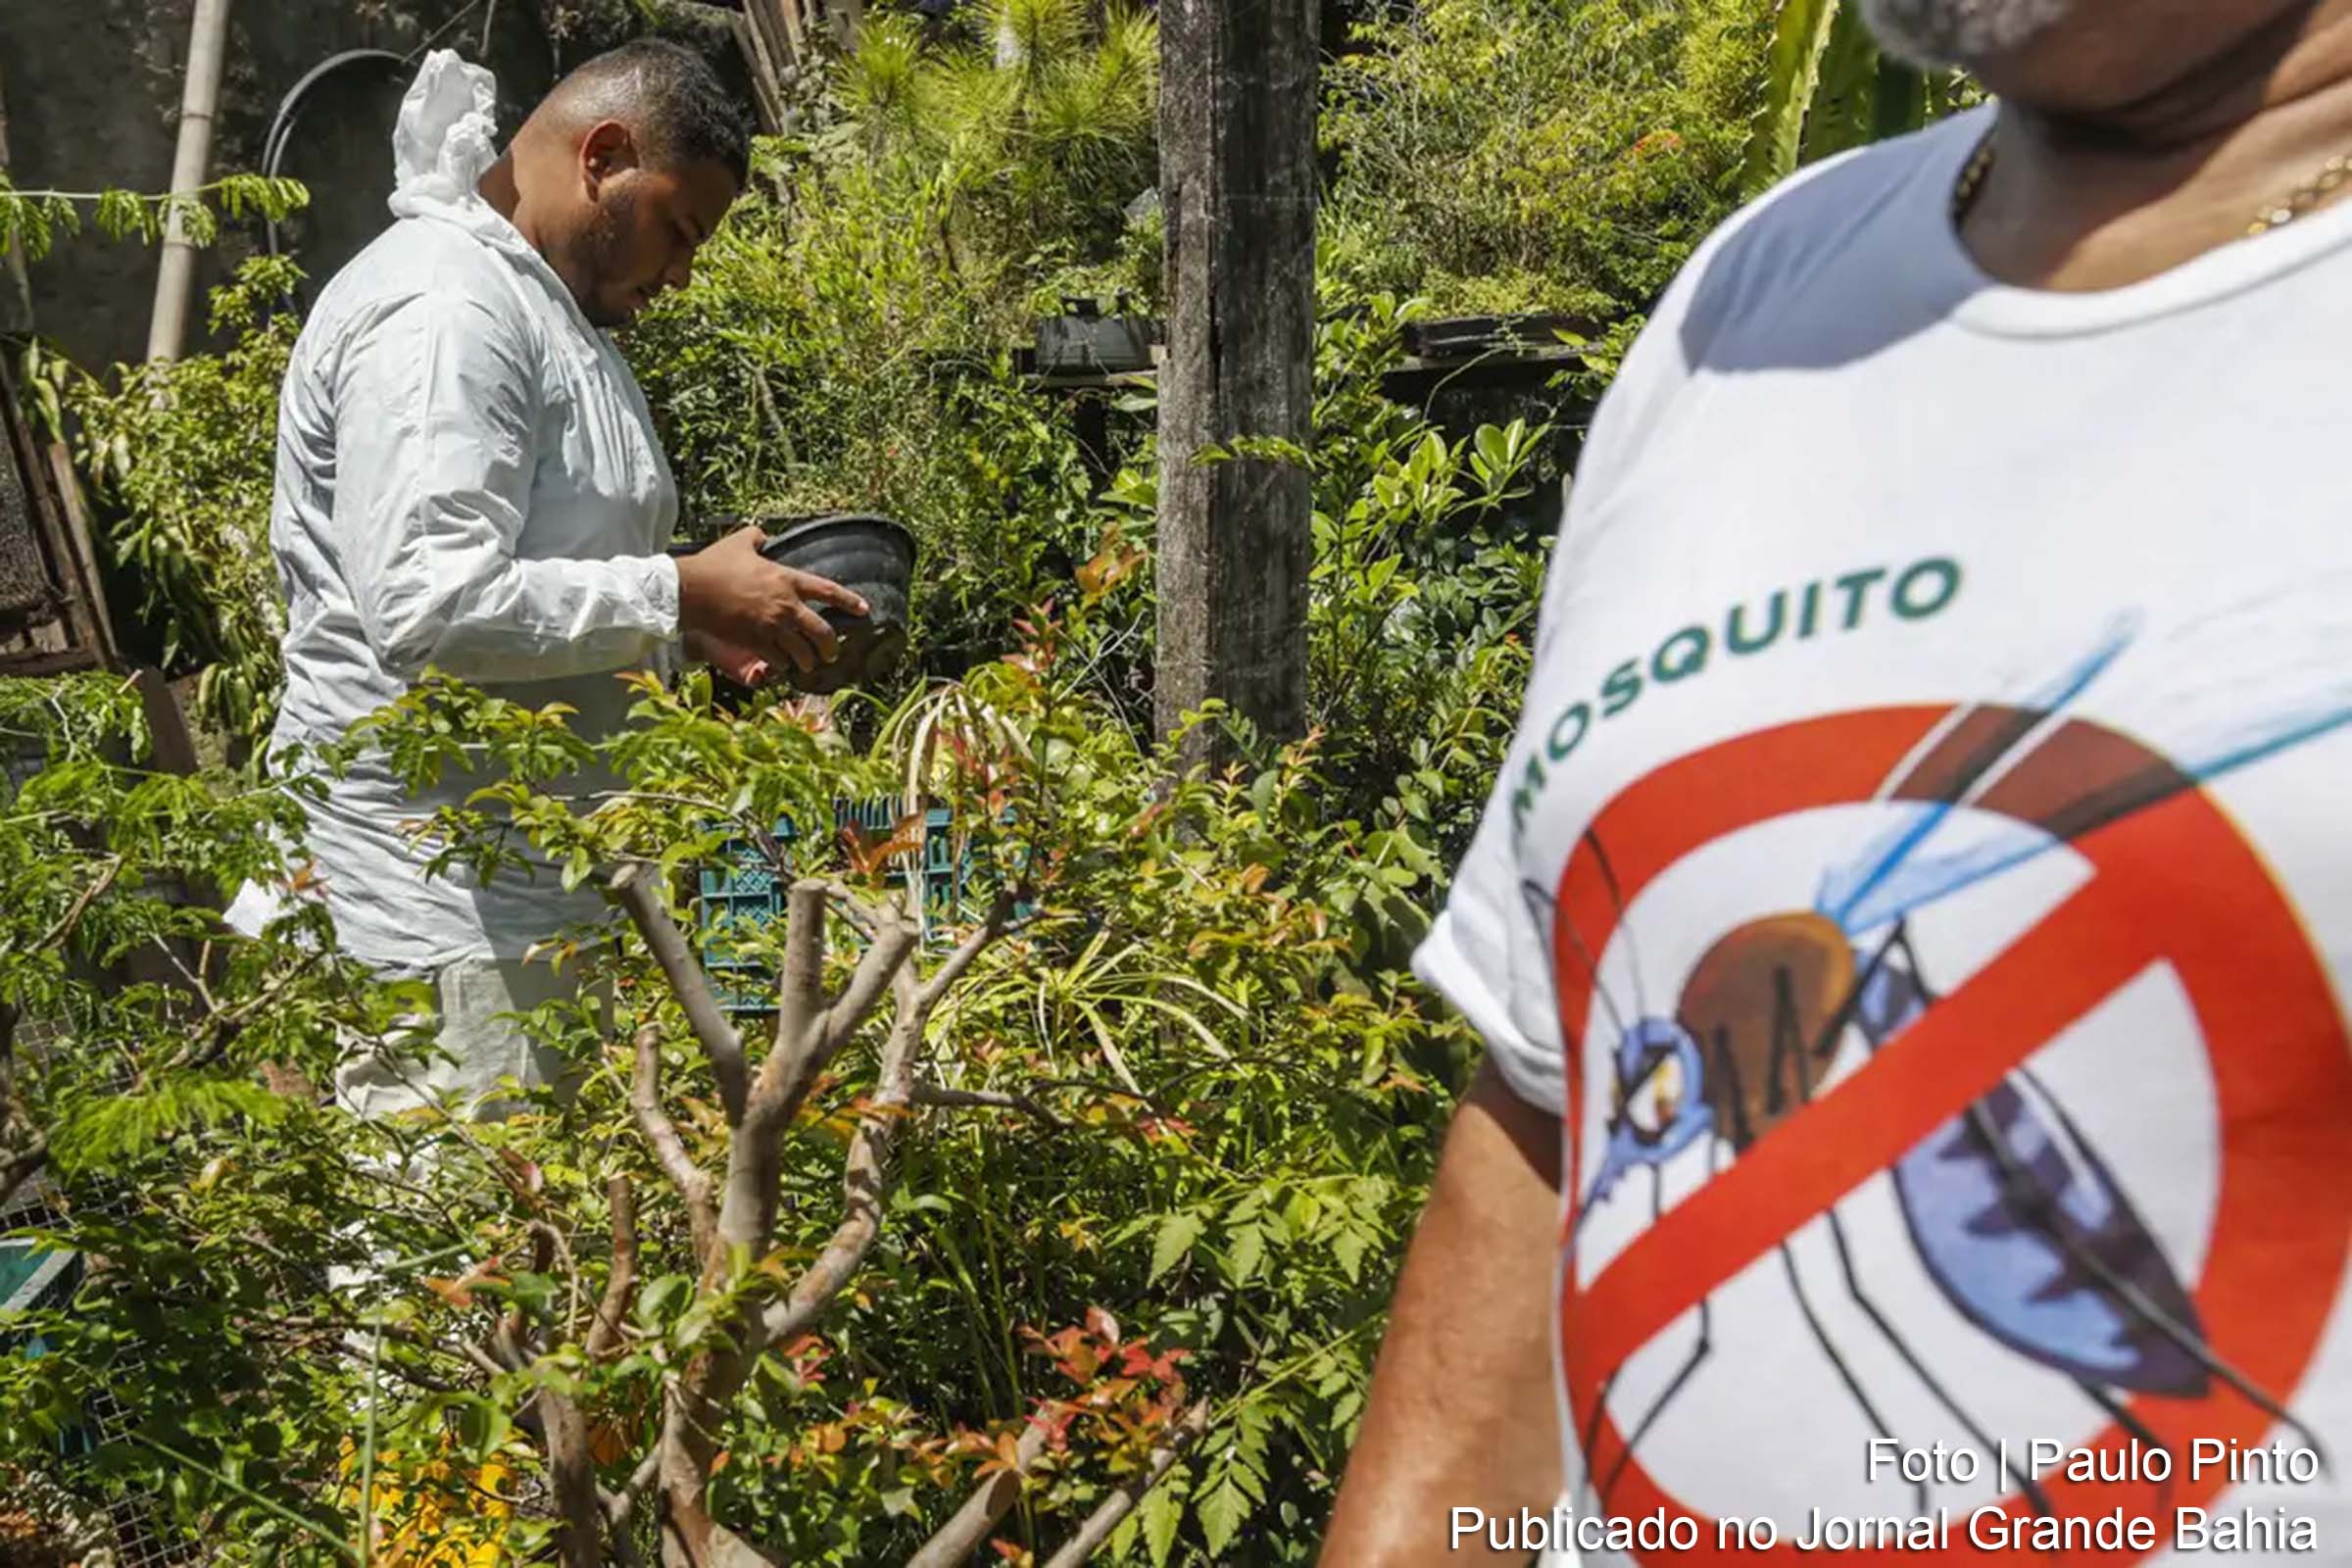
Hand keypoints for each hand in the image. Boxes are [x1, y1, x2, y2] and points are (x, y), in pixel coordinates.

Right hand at [675, 526, 869, 676]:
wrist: (691, 590)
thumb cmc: (714, 565)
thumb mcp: (738, 542)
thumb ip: (755, 536)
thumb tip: (761, 534)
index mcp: (787, 579)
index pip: (828, 590)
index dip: (849, 601)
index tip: (863, 610)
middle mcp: (786, 605)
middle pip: (822, 632)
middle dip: (831, 646)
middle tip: (832, 654)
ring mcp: (772, 626)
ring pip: (802, 651)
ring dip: (807, 661)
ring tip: (807, 665)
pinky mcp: (755, 642)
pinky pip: (778, 660)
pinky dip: (783, 665)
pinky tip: (782, 667)